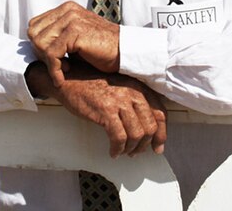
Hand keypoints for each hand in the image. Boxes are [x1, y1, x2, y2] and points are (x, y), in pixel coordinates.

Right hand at [26, 60, 166, 157]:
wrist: (69, 79)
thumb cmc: (92, 84)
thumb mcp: (119, 87)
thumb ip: (133, 101)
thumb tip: (146, 126)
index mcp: (138, 87)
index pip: (160, 112)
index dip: (161, 133)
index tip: (157, 146)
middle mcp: (132, 93)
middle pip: (151, 126)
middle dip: (146, 144)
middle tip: (137, 152)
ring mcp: (119, 102)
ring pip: (137, 135)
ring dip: (131, 149)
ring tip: (123, 152)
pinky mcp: (106, 112)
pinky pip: (119, 138)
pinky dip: (117, 149)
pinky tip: (113, 152)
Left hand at [28, 1, 119, 86]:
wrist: (126, 53)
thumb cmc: (103, 50)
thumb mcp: (77, 38)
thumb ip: (59, 36)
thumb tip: (36, 46)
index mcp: (66, 9)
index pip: (34, 25)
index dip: (39, 45)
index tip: (53, 59)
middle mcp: (68, 10)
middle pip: (34, 33)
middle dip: (41, 54)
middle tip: (58, 65)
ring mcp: (71, 19)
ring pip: (40, 43)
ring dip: (49, 62)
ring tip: (65, 68)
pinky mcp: (75, 32)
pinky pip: (52, 55)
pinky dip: (55, 70)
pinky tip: (63, 77)